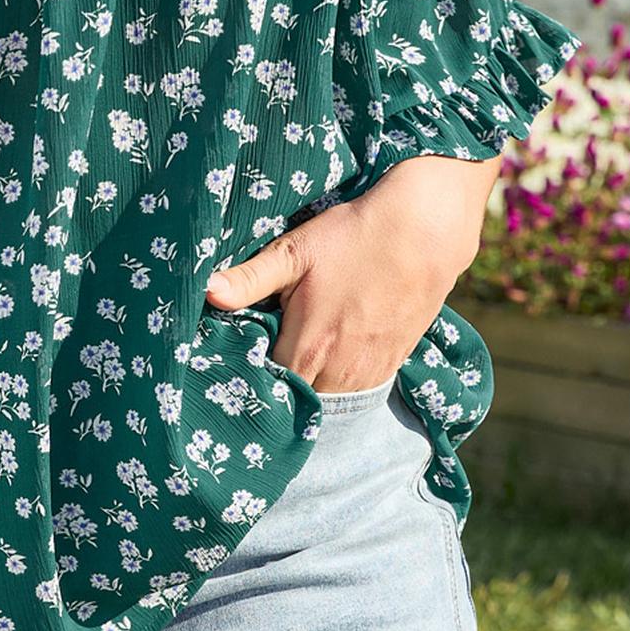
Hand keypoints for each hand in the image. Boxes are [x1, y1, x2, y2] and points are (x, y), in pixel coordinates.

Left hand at [204, 158, 495, 393]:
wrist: (423, 232)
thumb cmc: (352, 237)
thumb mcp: (293, 251)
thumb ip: (249, 279)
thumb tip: (206, 293)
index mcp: (307, 348)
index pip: (269, 387)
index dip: (252, 377)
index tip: (240, 363)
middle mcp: (339, 372)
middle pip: (299, 398)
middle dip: (281, 386)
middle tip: (267, 358)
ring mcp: (370, 371)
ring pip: (330, 397)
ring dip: (313, 384)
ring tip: (298, 356)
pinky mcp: (393, 362)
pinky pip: (359, 387)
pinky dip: (341, 379)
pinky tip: (331, 353)